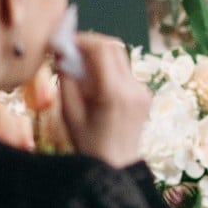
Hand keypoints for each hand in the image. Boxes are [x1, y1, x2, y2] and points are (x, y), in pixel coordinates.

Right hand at [58, 33, 151, 166]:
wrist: (116, 167)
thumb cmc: (88, 145)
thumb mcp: (69, 114)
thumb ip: (66, 79)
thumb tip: (62, 52)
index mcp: (113, 93)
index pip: (102, 49)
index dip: (82, 40)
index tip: (65, 43)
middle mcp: (132, 88)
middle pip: (114, 47)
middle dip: (91, 44)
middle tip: (71, 50)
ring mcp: (142, 90)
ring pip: (120, 57)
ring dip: (100, 56)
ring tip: (82, 69)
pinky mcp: (145, 94)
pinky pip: (125, 72)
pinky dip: (109, 70)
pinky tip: (97, 85)